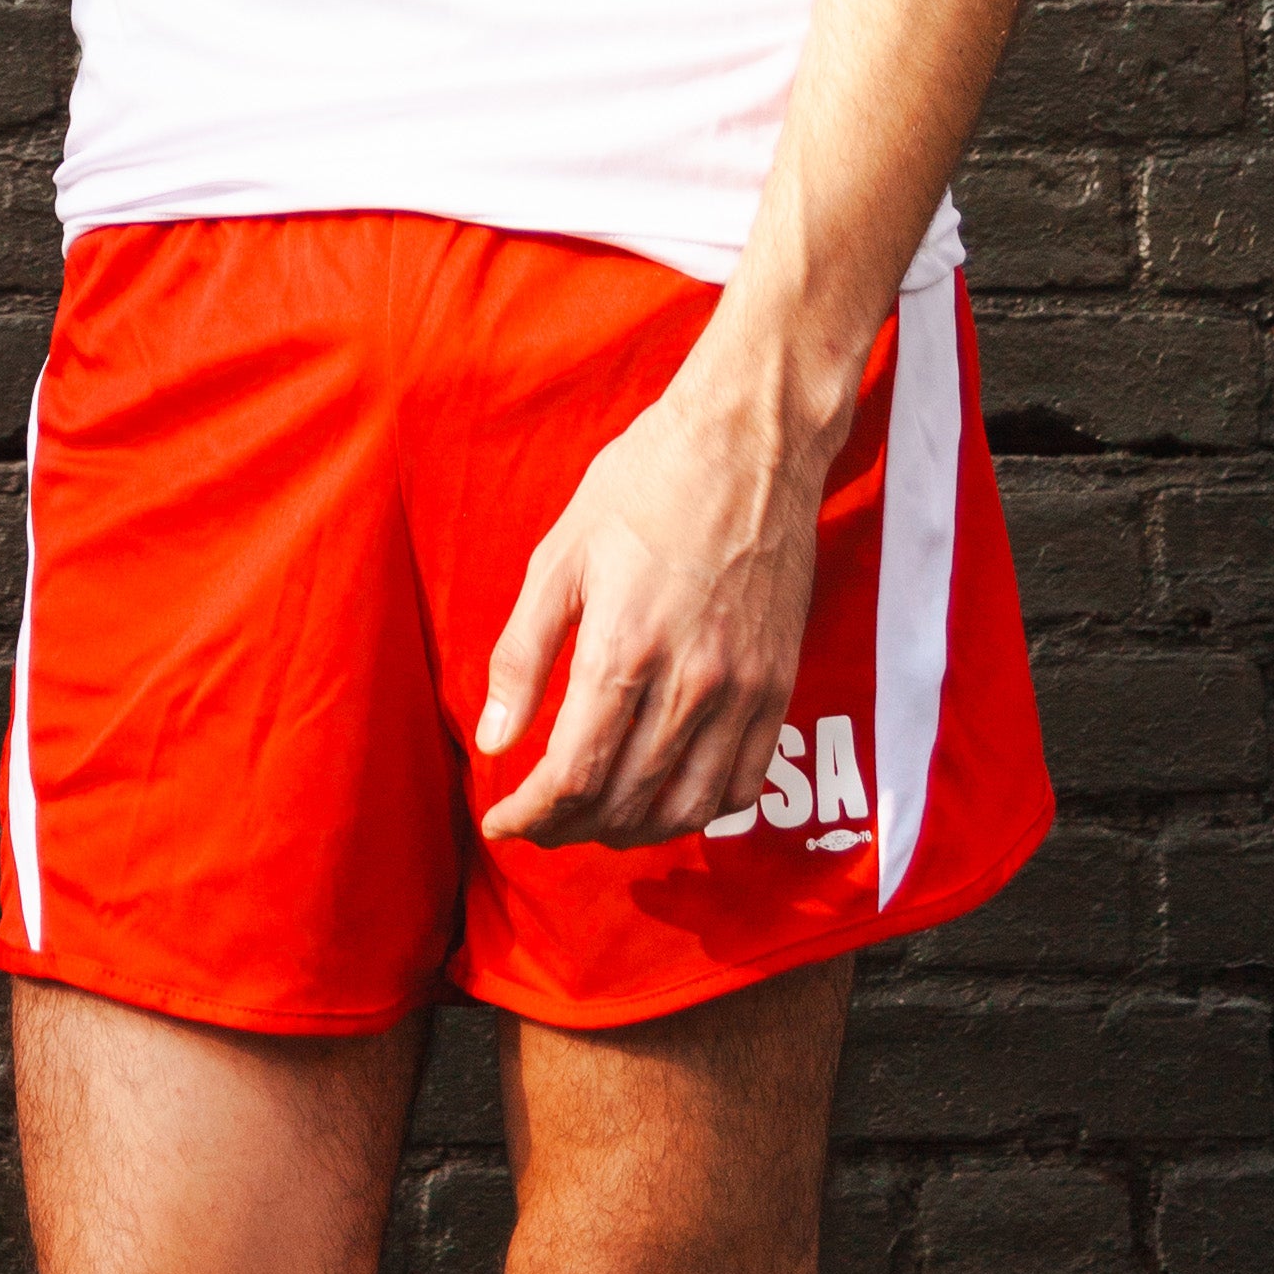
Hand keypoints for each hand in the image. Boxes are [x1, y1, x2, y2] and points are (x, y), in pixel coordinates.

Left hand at [474, 338, 849, 848]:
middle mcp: (691, 683)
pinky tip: (662, 802)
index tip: (497, 822)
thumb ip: (523, 654)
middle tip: (533, 822)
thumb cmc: (644, 484)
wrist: (749, 442)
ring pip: (684, 807)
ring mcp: (745, 690)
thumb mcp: (559, 555)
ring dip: (628, 831)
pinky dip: (697, 813)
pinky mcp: (780, 685)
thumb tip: (493, 739)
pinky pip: (743, 783)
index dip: (528, 815)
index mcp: (625, 648)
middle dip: (567, 828)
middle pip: (624, 800)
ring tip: (588, 822)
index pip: (572, 773)